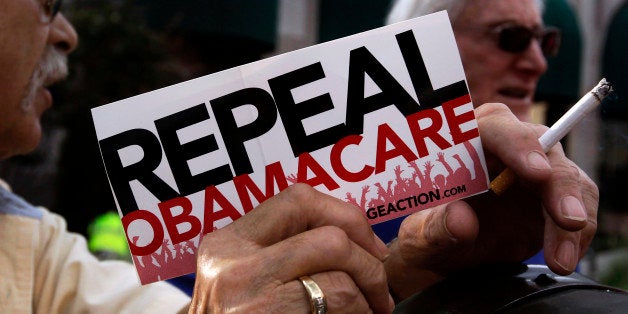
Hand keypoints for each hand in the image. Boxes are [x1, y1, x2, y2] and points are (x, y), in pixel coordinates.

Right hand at [189, 184, 394, 312]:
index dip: (346, 216)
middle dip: (369, 263)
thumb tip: (357, 237)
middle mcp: (231, 263)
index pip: (299, 200)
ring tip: (366, 313)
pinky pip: (338, 303)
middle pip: (330, 237)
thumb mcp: (244, 280)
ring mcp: (247, 295)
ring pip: (340, 276)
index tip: (369, 246)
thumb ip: (283, 251)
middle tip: (379, 290)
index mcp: (228, 242)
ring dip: (368, 297)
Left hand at [385, 103, 597, 299]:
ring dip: (572, 217)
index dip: (517, 145)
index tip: (536, 172)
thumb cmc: (429, 234)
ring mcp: (534, 168)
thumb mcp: (422, 237)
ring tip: (560, 261)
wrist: (448, 254)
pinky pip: (580, 203)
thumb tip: (461, 220)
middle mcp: (504, 147)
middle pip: (542, 148)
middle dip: (559, 184)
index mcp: (465, 142)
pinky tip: (565, 259)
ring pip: (567, 178)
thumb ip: (436, 228)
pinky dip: (578, 234)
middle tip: (568, 220)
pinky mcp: (554, 192)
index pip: (494, 128)